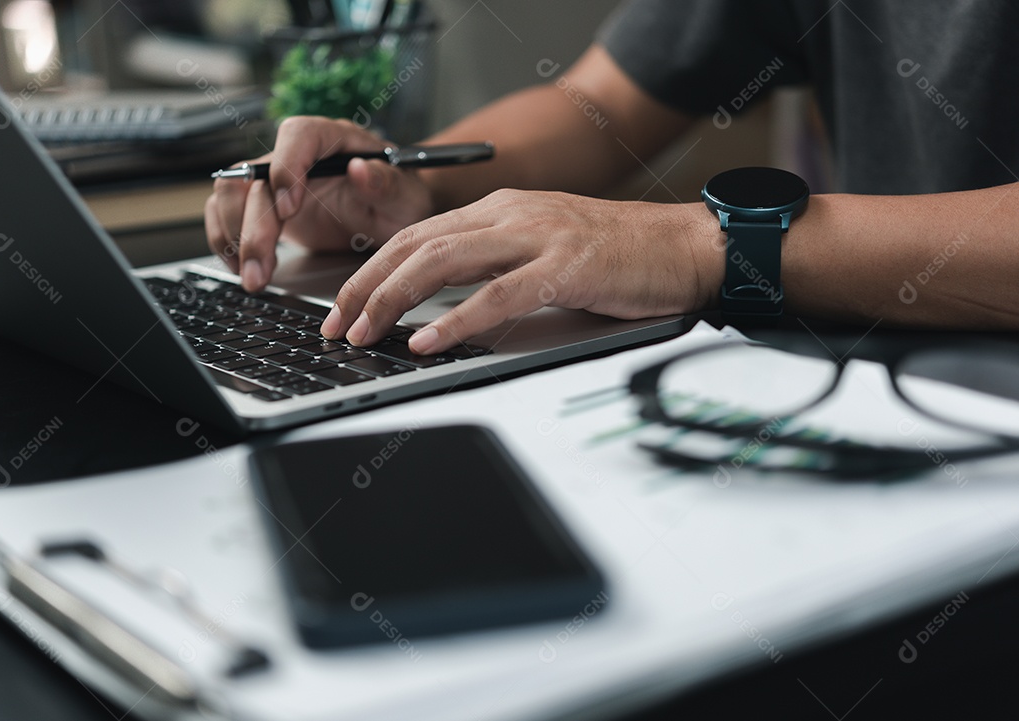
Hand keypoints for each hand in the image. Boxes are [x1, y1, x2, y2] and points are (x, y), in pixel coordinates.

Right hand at [204, 117, 433, 291]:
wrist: (392, 213)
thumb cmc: (400, 198)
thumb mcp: (404, 196)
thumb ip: (386, 183)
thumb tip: (361, 170)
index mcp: (333, 138)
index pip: (298, 136)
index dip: (286, 168)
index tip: (289, 209)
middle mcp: (298, 154)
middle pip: (257, 176)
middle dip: (254, 226)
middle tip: (261, 268)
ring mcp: (276, 180)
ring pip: (232, 194)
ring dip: (234, 237)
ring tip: (253, 277)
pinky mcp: (264, 206)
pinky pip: (227, 213)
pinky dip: (226, 241)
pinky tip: (242, 268)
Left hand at [320, 189, 721, 353]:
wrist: (684, 246)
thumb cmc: (616, 254)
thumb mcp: (541, 245)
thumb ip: (492, 261)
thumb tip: (438, 300)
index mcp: (501, 209)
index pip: (416, 234)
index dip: (371, 270)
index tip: (342, 305)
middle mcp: (511, 215)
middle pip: (417, 245)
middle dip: (366, 286)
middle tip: (337, 325)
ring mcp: (538, 237)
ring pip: (444, 262)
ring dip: (395, 300)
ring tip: (365, 333)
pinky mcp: (566, 269)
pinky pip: (498, 295)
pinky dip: (456, 320)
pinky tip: (426, 340)